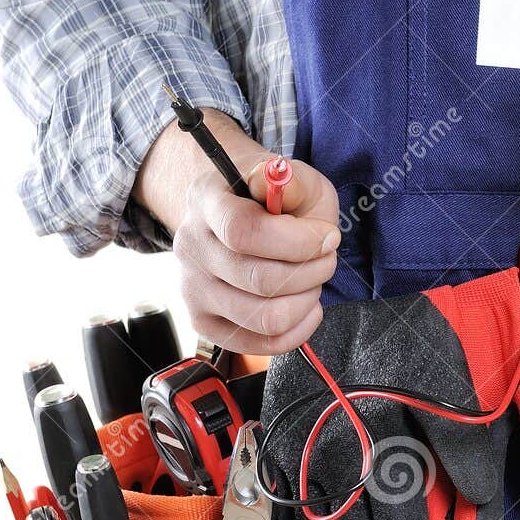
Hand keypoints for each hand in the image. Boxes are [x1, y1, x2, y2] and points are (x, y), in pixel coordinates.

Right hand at [133, 108, 341, 354]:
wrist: (236, 216)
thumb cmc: (271, 198)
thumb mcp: (290, 175)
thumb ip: (294, 180)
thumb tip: (286, 191)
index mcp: (206, 200)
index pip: (242, 232)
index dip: (297, 241)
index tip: (327, 236)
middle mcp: (191, 247)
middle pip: (259, 280)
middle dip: (312, 272)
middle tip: (326, 257)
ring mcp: (193, 289)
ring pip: (265, 318)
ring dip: (306, 301)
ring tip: (312, 280)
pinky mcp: (204, 323)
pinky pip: (261, 344)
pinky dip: (298, 329)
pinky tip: (305, 305)